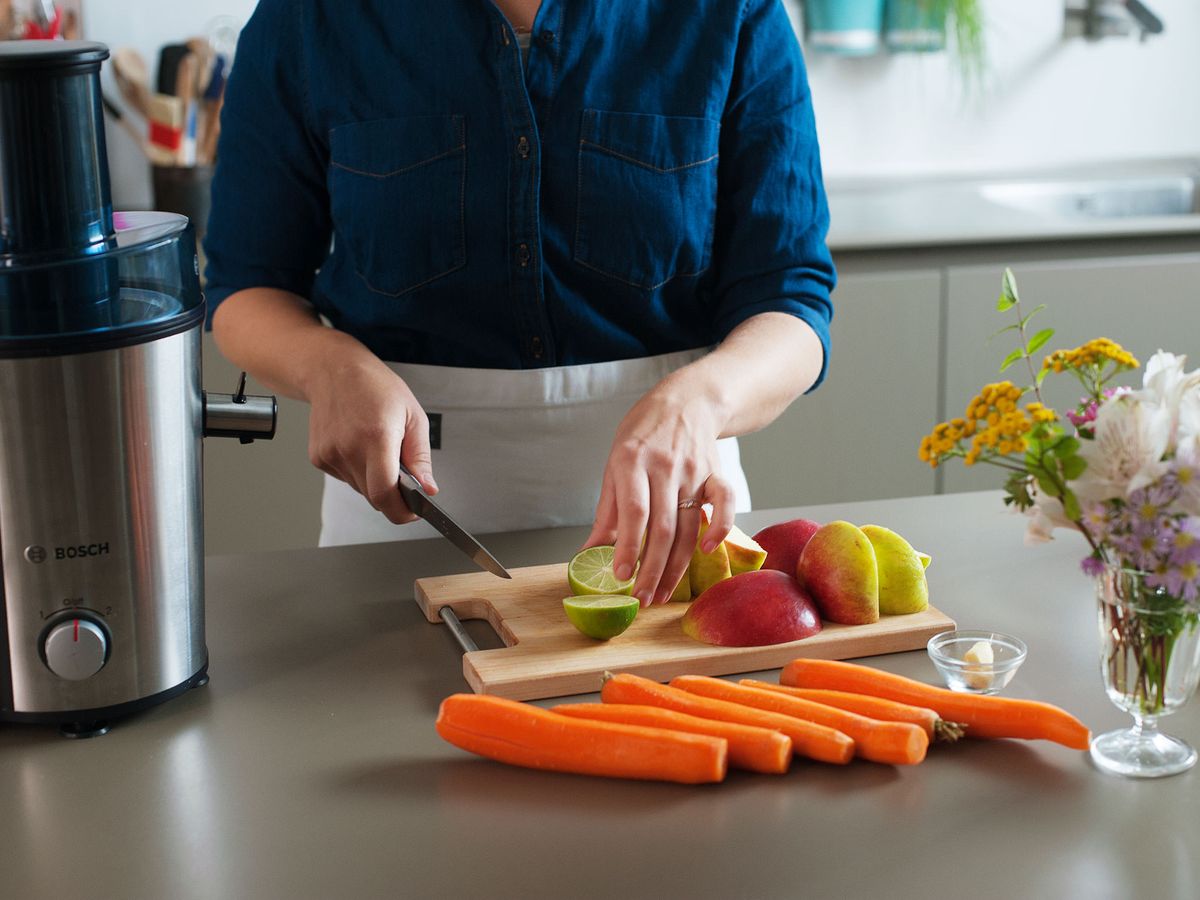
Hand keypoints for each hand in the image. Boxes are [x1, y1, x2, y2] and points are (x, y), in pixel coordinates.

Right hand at [306, 356, 436, 522]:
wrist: (333, 370)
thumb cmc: (375, 387)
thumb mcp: (413, 416)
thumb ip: (420, 457)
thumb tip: (428, 488)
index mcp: (376, 436)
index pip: (385, 493)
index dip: (402, 511)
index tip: (413, 512)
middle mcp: (349, 448)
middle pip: (374, 497)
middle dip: (393, 495)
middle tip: (402, 475)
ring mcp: (330, 454)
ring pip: (360, 490)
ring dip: (374, 481)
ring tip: (377, 448)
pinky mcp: (318, 458)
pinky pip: (345, 478)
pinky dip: (357, 471)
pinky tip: (358, 445)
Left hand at [582, 377, 735, 606]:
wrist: (686, 402)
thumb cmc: (643, 435)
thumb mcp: (614, 464)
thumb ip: (607, 510)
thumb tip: (589, 552)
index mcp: (632, 460)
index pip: (634, 512)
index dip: (629, 547)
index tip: (621, 576)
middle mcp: (665, 466)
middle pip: (662, 527)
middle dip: (652, 569)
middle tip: (642, 598)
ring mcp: (694, 471)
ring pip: (688, 527)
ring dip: (676, 566)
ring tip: (661, 593)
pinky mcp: (716, 474)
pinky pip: (724, 505)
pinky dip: (719, 529)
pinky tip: (707, 552)